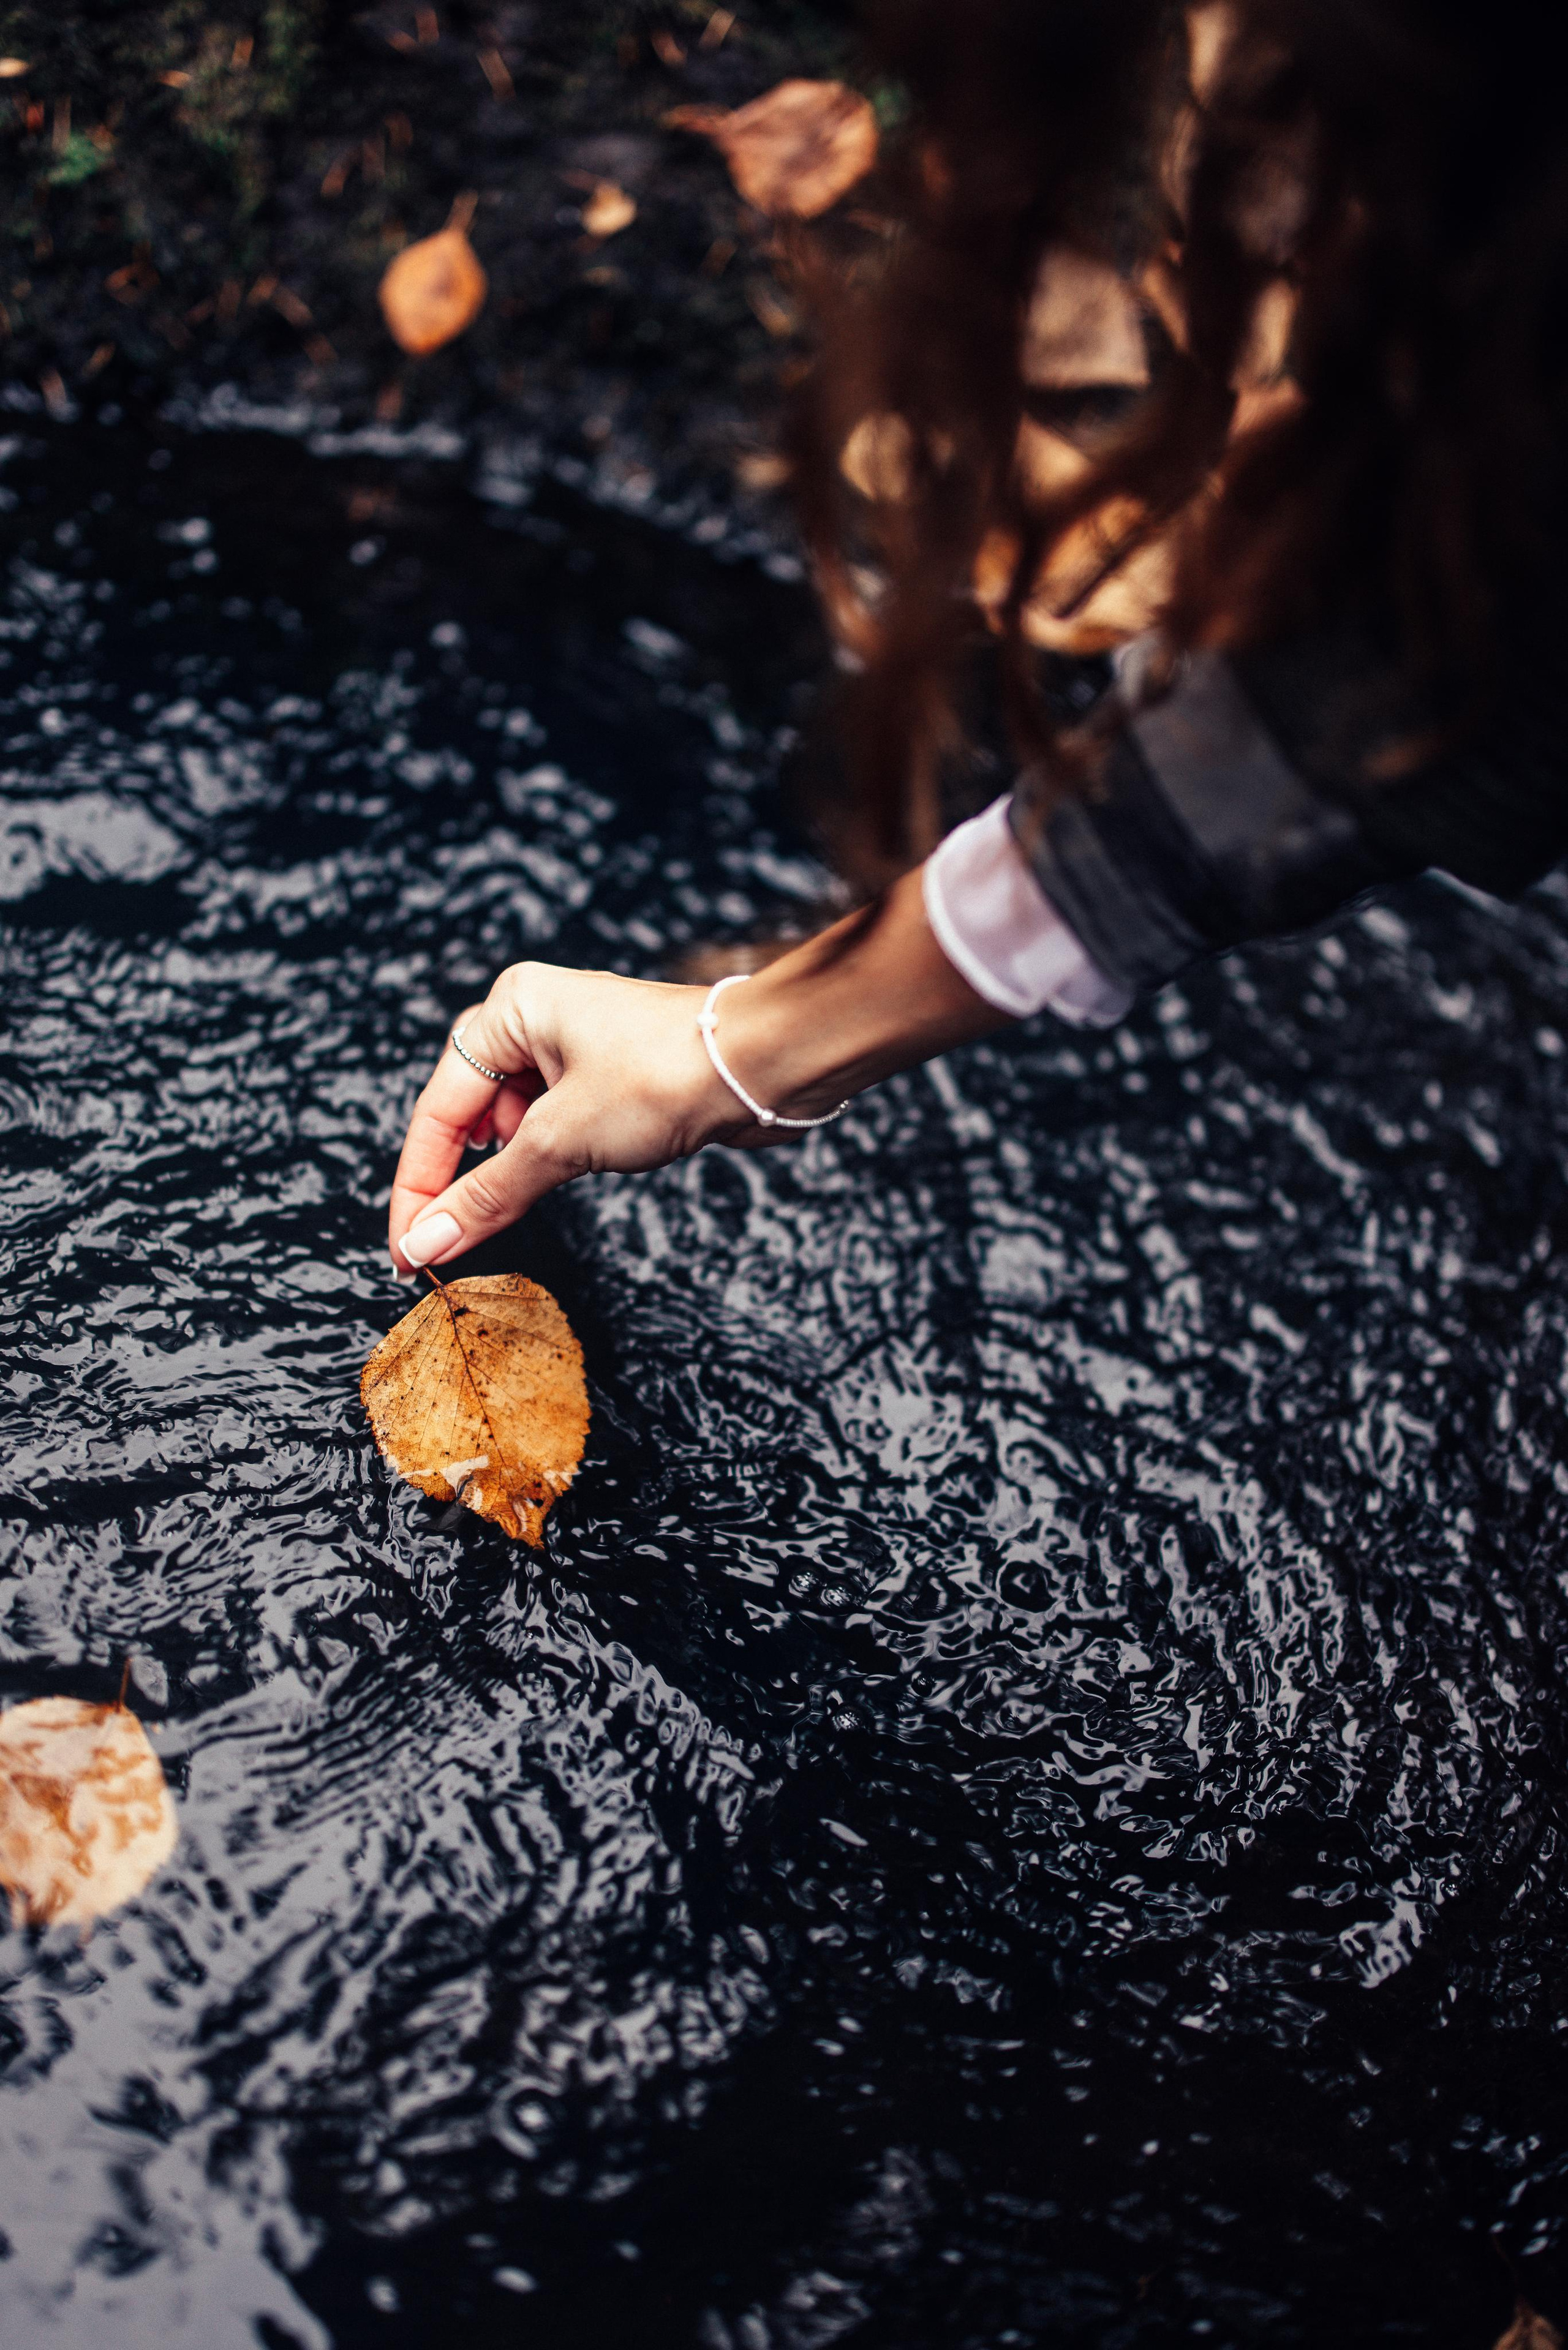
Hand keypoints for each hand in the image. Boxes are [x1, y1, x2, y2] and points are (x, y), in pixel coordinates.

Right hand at [386, 867, 1009, 1274]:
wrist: (762, 1068)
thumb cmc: (667, 1075)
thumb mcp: (560, 1142)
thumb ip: (488, 1195)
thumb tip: (429, 1242)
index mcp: (512, 1009)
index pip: (439, 1108)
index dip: (419, 1184)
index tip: (408, 1247)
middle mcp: (538, 1019)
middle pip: (469, 1112)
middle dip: (460, 1176)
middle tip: (448, 1242)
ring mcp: (577, 1048)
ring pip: (515, 1123)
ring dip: (511, 1168)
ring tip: (526, 1195)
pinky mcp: (612, 1080)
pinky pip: (557, 1126)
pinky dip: (548, 1160)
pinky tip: (562, 1176)